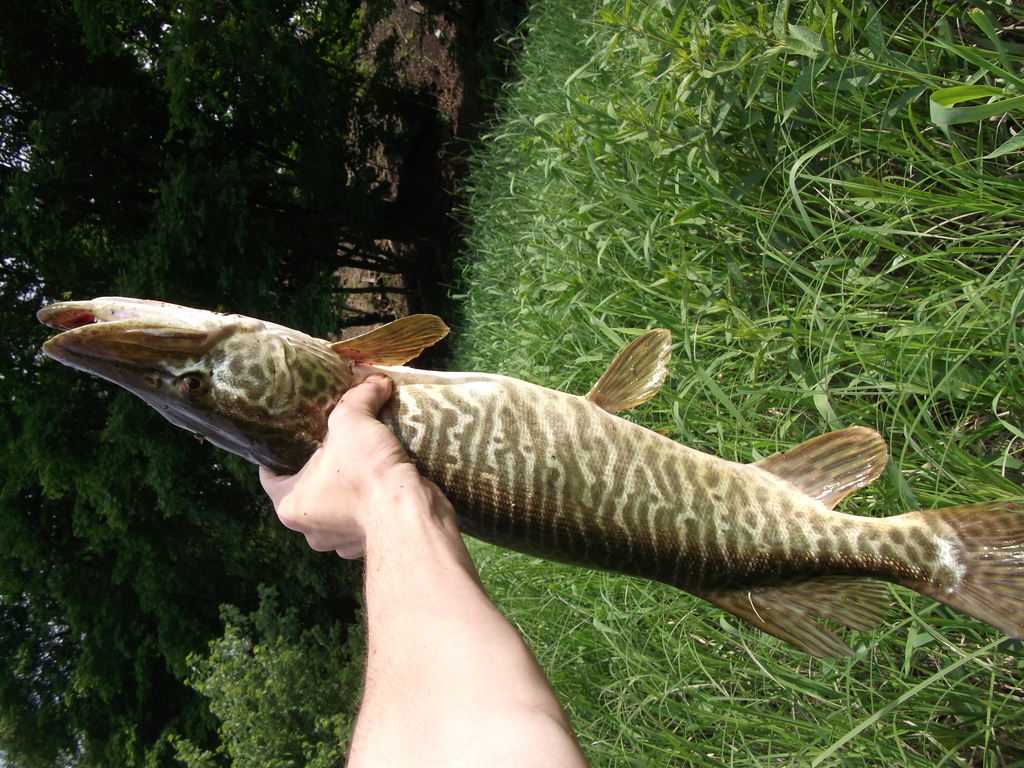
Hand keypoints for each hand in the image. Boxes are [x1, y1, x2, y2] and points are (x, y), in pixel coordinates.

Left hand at [260, 373, 424, 557]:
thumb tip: (376, 380)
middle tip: (332, 444)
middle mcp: (311, 530)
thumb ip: (359, 396)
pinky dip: (370, 504)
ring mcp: (341, 541)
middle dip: (318, 469)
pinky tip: (381, 483)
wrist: (408, 513)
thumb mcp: (353, 420)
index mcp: (290, 504)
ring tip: (360, 462)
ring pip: (335, 509)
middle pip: (306, 491)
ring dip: (345, 490)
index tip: (291, 437)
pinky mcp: (368, 544)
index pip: (270, 475)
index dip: (278, 453)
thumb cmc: (365, 472)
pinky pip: (363, 520)